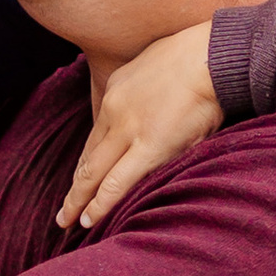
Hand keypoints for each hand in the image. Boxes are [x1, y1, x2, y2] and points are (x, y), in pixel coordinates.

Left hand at [57, 21, 220, 229]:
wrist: (212, 54)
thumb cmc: (196, 54)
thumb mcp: (155, 62)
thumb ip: (145, 88)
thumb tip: (151, 104)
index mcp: (116, 90)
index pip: (96, 135)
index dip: (87, 162)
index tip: (83, 178)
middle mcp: (114, 111)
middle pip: (88, 156)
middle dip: (75, 186)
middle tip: (63, 210)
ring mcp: (129, 130)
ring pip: (93, 173)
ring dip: (78, 200)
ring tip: (68, 221)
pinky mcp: (149, 148)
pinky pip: (116, 183)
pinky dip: (100, 204)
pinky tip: (89, 219)